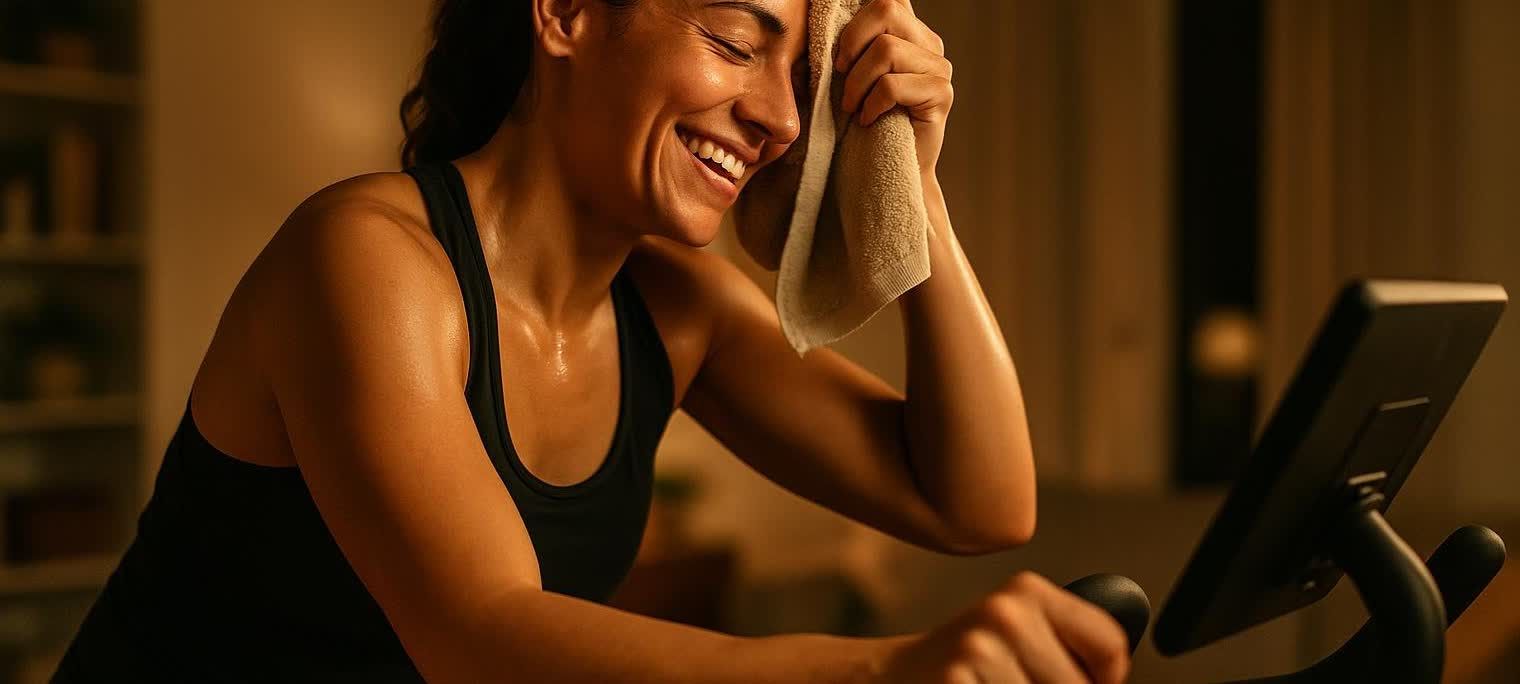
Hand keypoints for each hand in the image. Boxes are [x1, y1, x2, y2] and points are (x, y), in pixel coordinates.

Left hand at [834, 0, 953, 176]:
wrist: (885, 173)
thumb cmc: (861, 123)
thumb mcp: (847, 76)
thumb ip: (848, 43)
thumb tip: (825, 12)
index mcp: (906, 30)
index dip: (859, 9)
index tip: (840, 44)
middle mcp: (928, 42)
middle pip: (886, 9)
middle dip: (851, 42)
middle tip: (840, 75)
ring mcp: (939, 67)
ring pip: (886, 50)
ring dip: (857, 83)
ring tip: (852, 107)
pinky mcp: (942, 94)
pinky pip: (892, 85)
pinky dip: (871, 105)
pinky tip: (868, 120)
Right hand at [874, 572, 1130, 682]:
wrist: (887, 679)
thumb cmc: (965, 667)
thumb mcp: (1016, 636)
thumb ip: (1068, 648)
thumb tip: (1111, 676)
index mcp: (1027, 592)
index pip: (1109, 645)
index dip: (1105, 679)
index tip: (1082, 682)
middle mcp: (1004, 614)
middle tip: (1016, 683)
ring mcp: (978, 653)